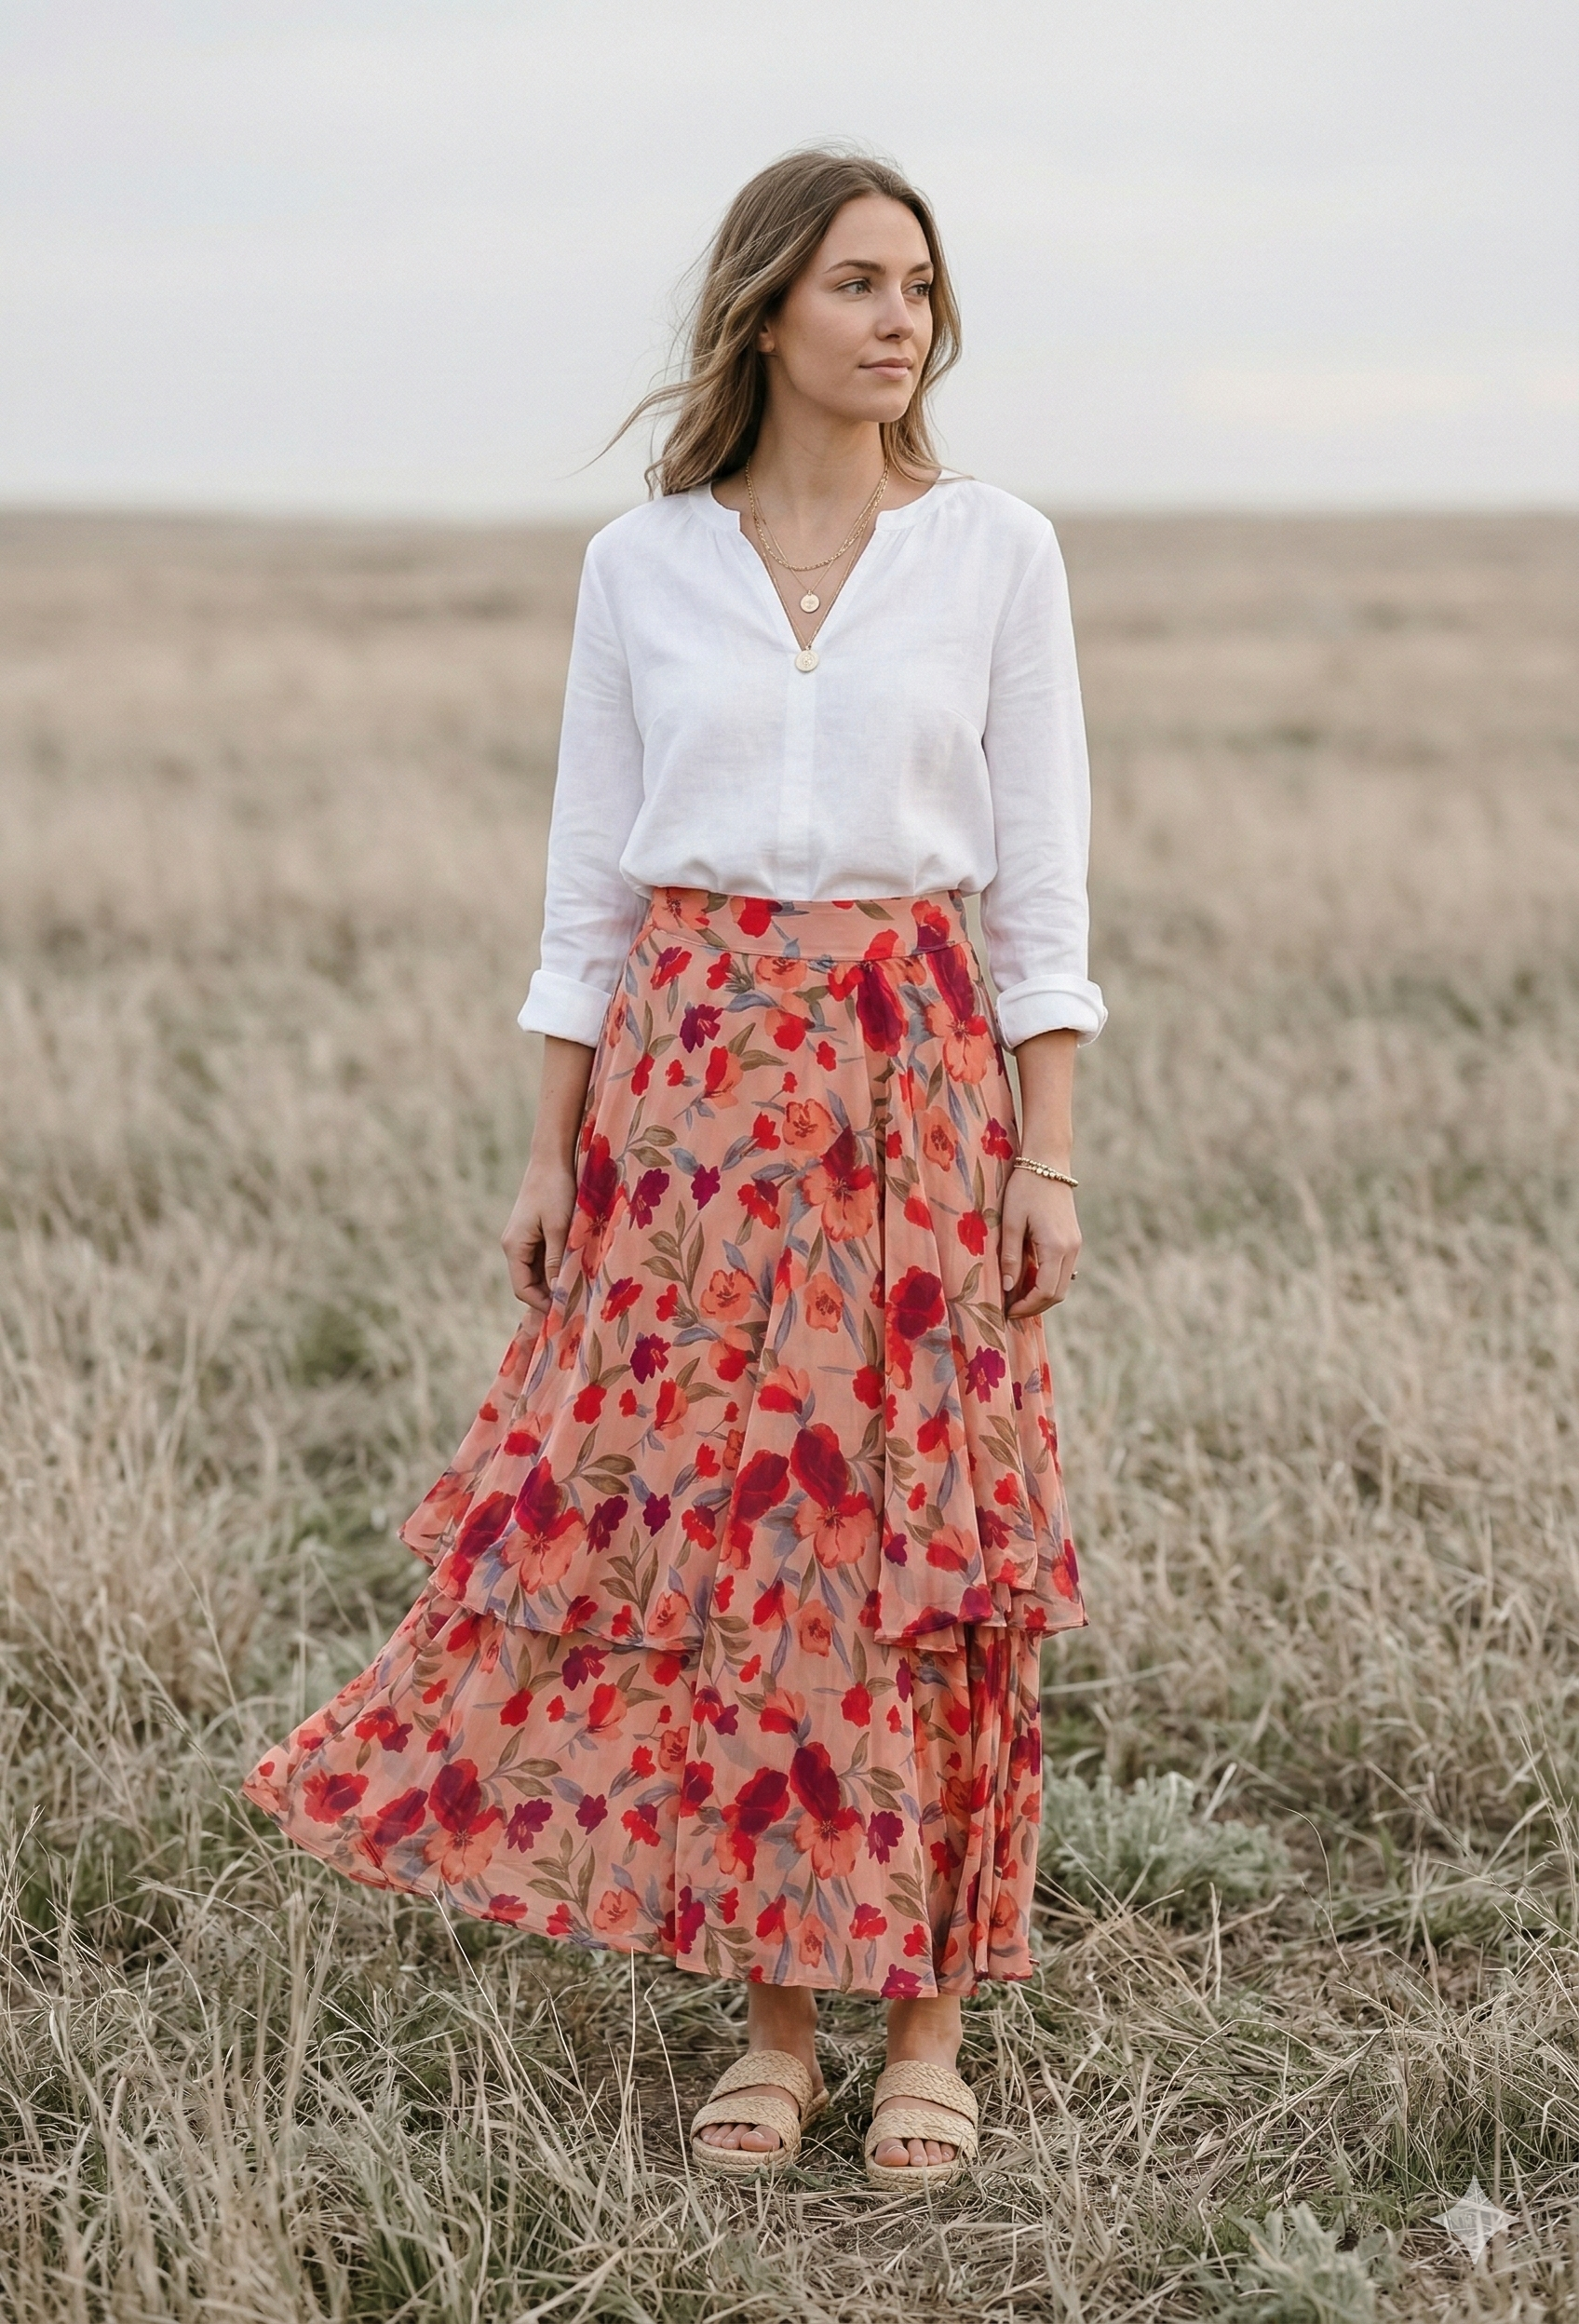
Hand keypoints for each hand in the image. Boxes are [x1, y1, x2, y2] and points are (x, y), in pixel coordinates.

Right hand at [500, 1158, 577, 1313]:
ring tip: (578, 1292)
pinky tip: (575, 1271)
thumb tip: (558, 1291)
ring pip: (537, 1272)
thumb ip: (556, 1260)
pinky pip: (543, 1258)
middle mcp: (514, 1245)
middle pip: (528, 1283)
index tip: (566, 1311)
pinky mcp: (534, 1232)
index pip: (522, 1288)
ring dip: (554, 1282)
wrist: (551, 1158)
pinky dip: (556, 1268)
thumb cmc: (555, 1190)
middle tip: (575, 1306)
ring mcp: (523, 1239)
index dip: (542, 1303)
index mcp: (514, 1246)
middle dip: (548, 1296)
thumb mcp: (558, 1227)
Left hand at [999, 1171, 1079, 1317]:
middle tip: (1010, 1309)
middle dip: (1034, 1306)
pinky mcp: (1073, 1239)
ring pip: (1062, 1284)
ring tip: (1016, 1296)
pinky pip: (1062, 1270)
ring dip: (1041, 1295)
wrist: (1048, 1162)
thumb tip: (1008, 1289)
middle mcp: (1071, 1249)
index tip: (1007, 1311)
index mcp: (1056, 1246)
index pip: (1045, 1291)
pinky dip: (1047, 1281)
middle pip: (1057, 1293)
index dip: (1026, 1306)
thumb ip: (1010, 1257)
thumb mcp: (1011, 1222)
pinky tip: (1027, 1279)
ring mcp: (1075, 1244)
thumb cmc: (1025, 1188)